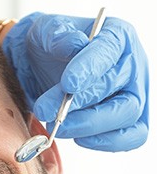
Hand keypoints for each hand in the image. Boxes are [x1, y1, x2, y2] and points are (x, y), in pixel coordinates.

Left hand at [3, 12, 148, 150]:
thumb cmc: (48, 45)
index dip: (90, 68)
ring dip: (90, 125)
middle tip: (46, 110)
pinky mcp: (128, 119)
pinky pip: (131, 136)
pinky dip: (106, 141)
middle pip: (119, 86)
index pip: (109, 51)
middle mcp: (132, 64)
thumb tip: (76, 44)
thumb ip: (57, 35)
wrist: (40, 64)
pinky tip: (78, 138)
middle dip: (80, 103)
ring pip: (127, 115)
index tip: (67, 84)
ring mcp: (134, 93)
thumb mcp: (44, 31)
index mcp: (117, 35)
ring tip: (57, 126)